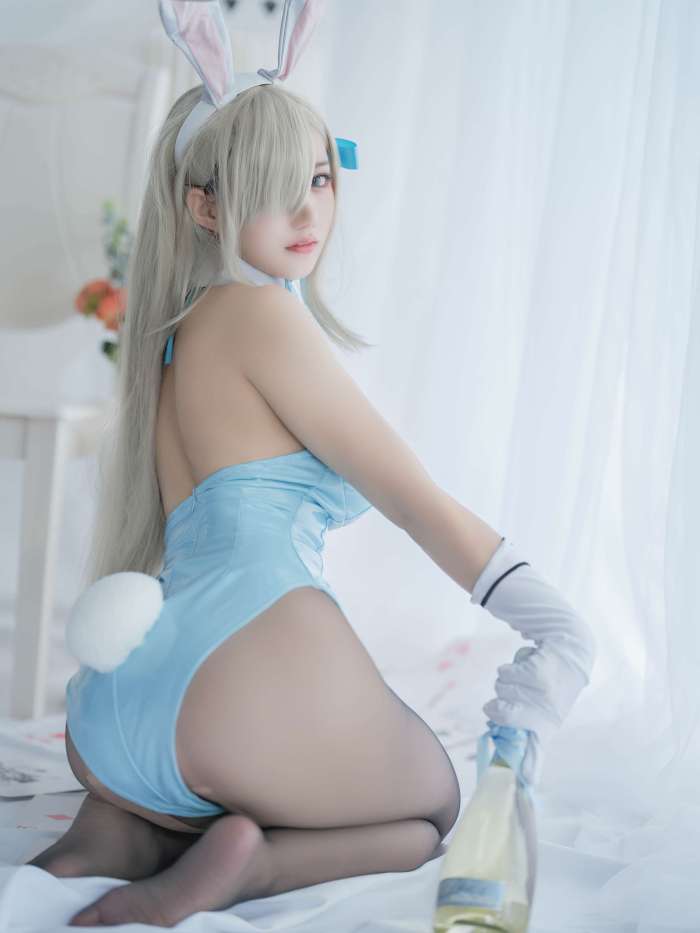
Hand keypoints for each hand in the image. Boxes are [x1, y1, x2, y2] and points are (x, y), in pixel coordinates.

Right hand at [482, 641, 589, 784]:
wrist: (570, 650)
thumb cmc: (551, 686)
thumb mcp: (545, 712)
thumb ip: (528, 737)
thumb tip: (523, 772)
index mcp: (546, 726)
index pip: (536, 751)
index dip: (530, 765)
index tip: (525, 780)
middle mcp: (546, 713)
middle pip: (502, 715)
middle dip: (496, 707)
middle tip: (498, 702)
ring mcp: (541, 693)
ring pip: (500, 689)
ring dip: (506, 681)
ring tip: (522, 679)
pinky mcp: (536, 673)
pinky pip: (505, 672)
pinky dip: (510, 667)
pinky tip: (525, 665)